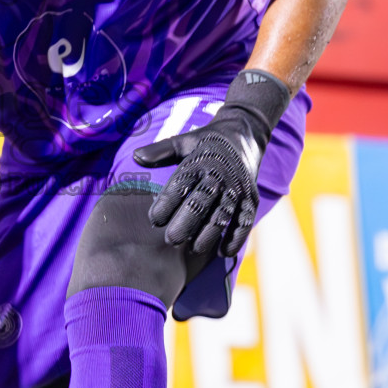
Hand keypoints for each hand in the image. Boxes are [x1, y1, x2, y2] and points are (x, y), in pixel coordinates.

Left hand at [131, 71, 290, 256]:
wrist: (244, 135)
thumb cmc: (206, 143)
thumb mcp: (183, 142)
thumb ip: (160, 152)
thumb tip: (135, 157)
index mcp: (199, 161)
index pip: (181, 184)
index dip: (166, 203)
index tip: (153, 220)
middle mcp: (219, 175)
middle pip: (201, 202)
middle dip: (186, 223)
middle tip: (170, 240)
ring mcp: (237, 188)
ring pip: (223, 214)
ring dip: (209, 233)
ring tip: (193, 249)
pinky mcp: (251, 198)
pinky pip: (246, 220)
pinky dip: (237, 237)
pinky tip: (223, 252)